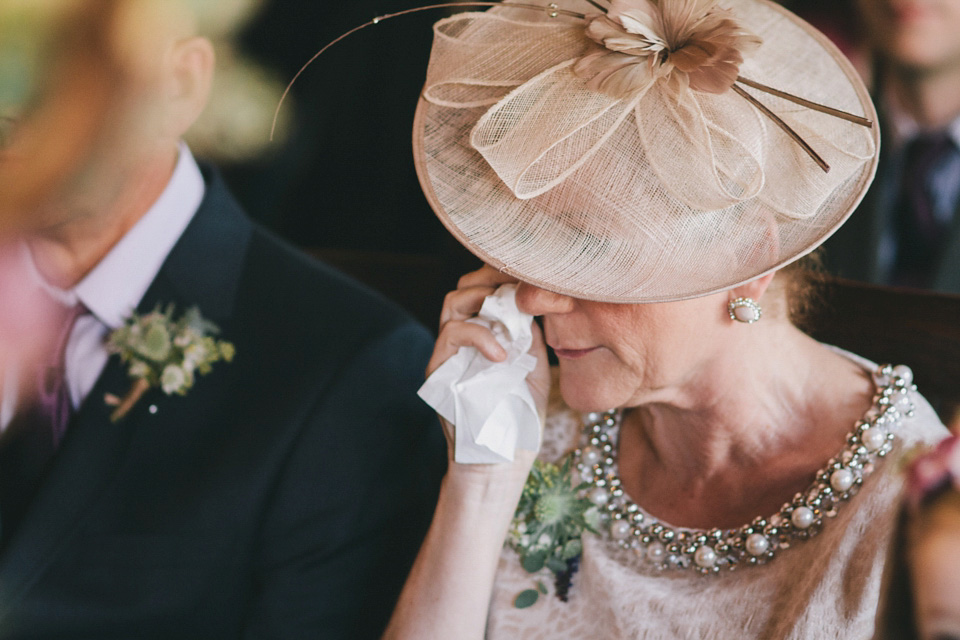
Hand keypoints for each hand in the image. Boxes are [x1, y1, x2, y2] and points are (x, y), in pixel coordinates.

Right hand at [428, 265, 549, 460]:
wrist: (500, 465)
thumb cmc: (519, 422)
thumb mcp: (533, 370)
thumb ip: (530, 337)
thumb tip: (535, 300)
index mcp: (485, 337)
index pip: (487, 290)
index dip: (507, 278)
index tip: (538, 278)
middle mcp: (463, 340)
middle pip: (468, 286)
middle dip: (496, 280)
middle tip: (524, 289)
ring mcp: (448, 353)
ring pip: (454, 301)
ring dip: (486, 302)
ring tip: (512, 321)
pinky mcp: (439, 370)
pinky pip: (453, 334)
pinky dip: (479, 337)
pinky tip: (501, 355)